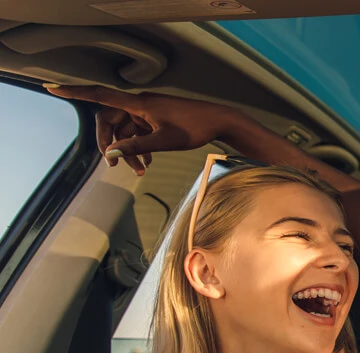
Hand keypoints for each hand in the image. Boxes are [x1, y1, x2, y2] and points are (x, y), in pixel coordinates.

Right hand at [45, 85, 242, 174]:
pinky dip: (138, 147)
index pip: (99, 95)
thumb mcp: (165, 141)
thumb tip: (111, 153)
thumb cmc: (195, 127)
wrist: (220, 121)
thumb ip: (136, 147)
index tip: (51, 87)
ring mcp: (148, 112)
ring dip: (127, 150)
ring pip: (125, 130)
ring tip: (139, 170)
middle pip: (109, 120)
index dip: (74, 92)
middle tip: (113, 165)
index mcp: (138, 103)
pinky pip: (138, 133)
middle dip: (108, 143)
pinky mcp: (156, 120)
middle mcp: (140, 104)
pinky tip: (146, 163)